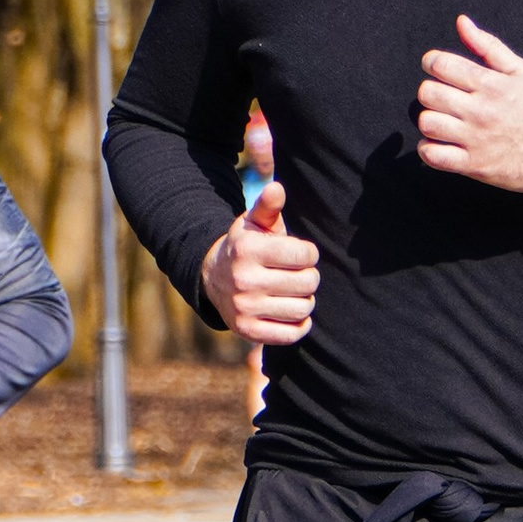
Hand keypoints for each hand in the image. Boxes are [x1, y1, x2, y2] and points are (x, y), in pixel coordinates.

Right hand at [200, 181, 316, 343]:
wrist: (213, 278)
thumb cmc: (246, 247)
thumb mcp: (253, 223)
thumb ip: (268, 206)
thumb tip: (277, 188)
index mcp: (248, 250)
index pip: (305, 255)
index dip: (309, 254)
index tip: (301, 254)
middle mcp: (244, 280)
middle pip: (308, 282)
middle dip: (309, 276)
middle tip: (298, 274)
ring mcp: (245, 309)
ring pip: (303, 308)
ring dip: (305, 300)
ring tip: (293, 292)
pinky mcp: (247, 331)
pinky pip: (292, 334)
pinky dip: (299, 324)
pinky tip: (292, 312)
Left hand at [415, 14, 522, 192]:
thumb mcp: (521, 70)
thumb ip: (488, 46)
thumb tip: (462, 22)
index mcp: (491, 84)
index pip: (441, 65)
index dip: (432, 62)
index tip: (436, 67)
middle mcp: (480, 111)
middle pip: (429, 94)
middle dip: (430, 91)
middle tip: (442, 96)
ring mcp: (476, 139)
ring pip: (428, 123)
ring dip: (430, 120)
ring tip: (443, 120)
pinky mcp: (474, 165)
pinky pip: (434, 156)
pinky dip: (428, 150)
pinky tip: (439, 143)